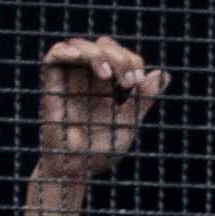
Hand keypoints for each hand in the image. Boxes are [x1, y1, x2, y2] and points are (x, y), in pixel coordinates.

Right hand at [35, 35, 167, 172]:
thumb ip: (143, 100)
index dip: (131, 60)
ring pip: (80, 45)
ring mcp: (70, 80)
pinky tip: (78, 59)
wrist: (75, 171)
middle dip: (119, 55)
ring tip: (106, 74)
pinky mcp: (52, 85)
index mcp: (108, 86)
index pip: (121, 55)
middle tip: (126, 81)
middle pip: (103, 45)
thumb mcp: (128, 125)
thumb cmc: (99, 153)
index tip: (136, 82)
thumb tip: (163, 74)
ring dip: (97, 53)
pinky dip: (65, 50)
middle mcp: (88, 79)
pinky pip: (54, 55)